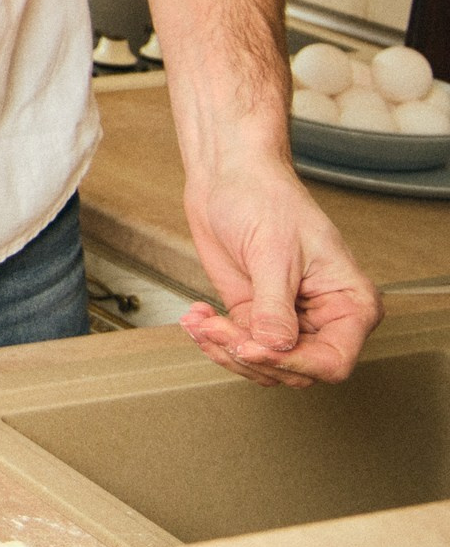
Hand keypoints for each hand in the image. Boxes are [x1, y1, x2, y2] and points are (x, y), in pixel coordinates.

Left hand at [181, 160, 379, 384]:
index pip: (333, 361)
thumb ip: (275, 307)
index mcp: (350, 304)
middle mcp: (323, 318)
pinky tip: (197, 319)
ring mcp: (286, 319)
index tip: (254, 349)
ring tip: (201, 322)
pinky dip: (213, 339)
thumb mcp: (274, 253)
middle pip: (295, 370)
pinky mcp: (254, 314)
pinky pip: (238, 346)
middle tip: (217, 330)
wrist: (228, 176)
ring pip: (264, 365)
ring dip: (226, 350)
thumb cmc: (265, 197)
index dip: (293, 363)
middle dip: (250, 356)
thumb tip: (276, 348)